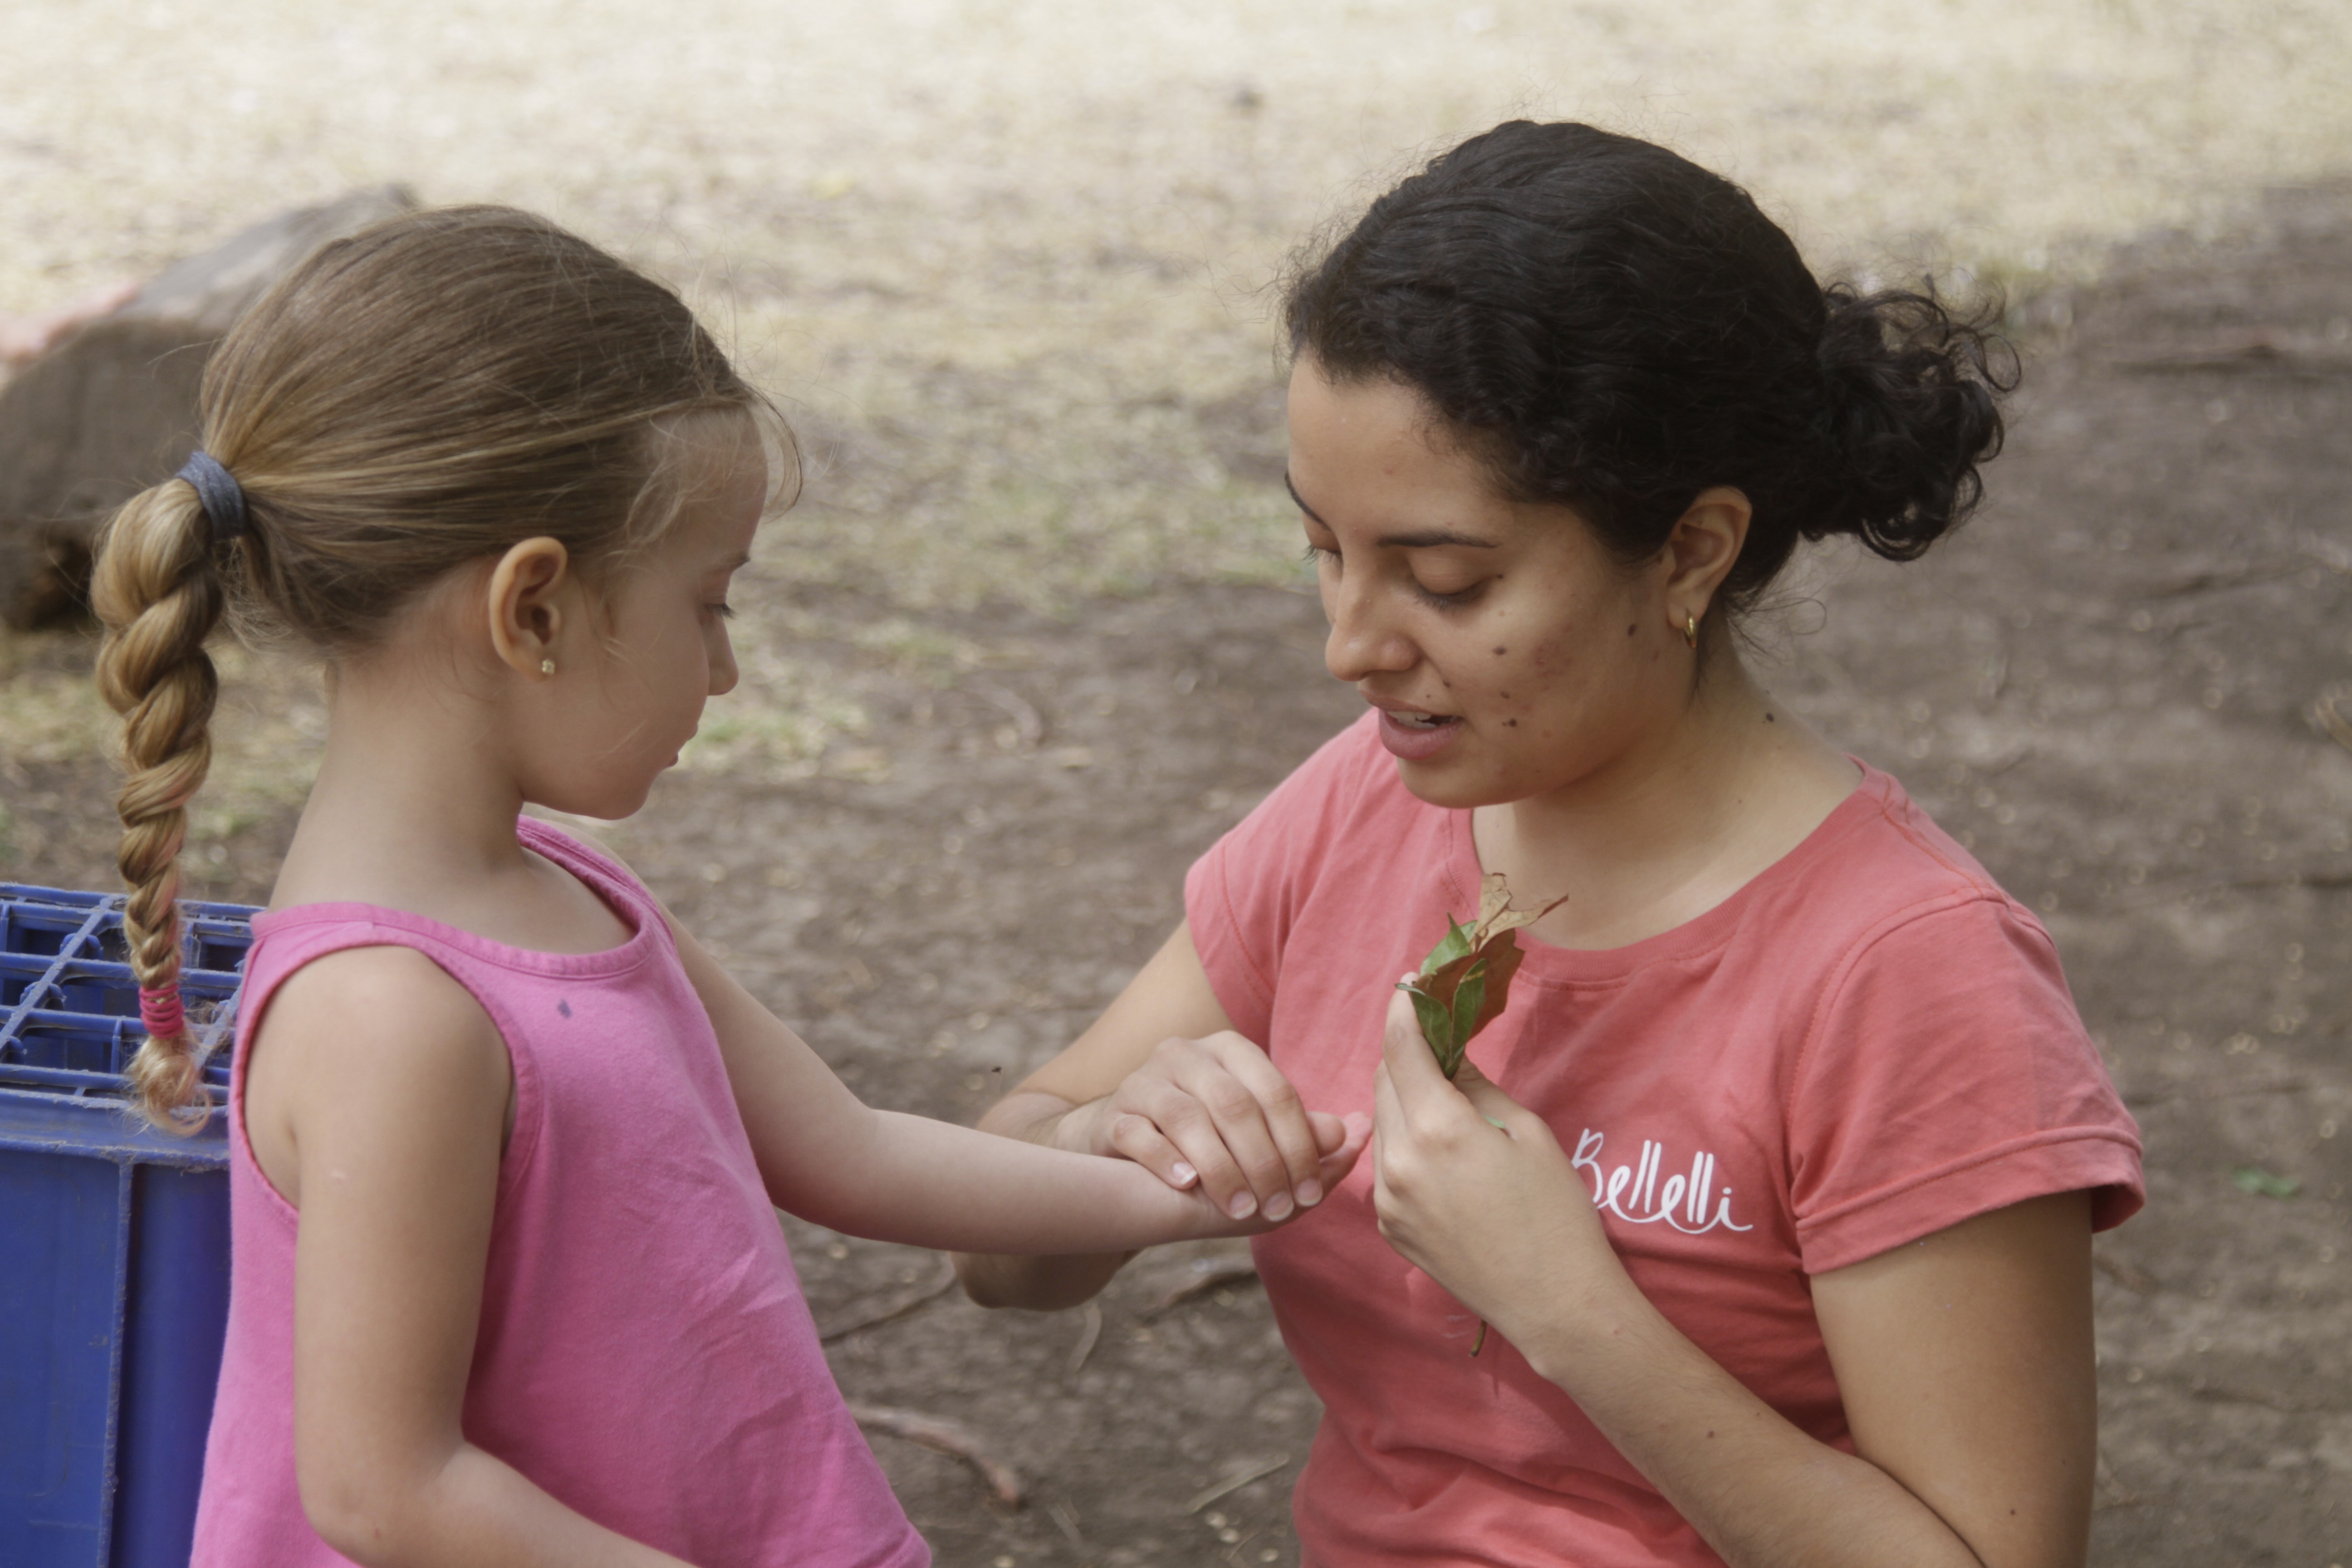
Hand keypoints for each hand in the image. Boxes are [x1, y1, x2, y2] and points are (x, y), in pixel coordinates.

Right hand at [1064, 1031, 1369, 1222]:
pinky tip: (1187, 1186)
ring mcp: (1144, 1081)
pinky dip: (1166, 1160)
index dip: (1299, 1144)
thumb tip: (1362, 1128)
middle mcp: (1186, 1054)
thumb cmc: (1211, 1147)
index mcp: (1231, 1050)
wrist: (1129, 1152)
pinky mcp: (1113, 1114)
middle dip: (1263, 1162)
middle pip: (1233, 1104)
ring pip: (1186, 1117)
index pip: (1276, 1090)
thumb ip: (1308, 1136)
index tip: (1312, 1193)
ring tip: (1240, 1209)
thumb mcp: (1263, 1141)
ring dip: (1220, 1168)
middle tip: (1280, 1209)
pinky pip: (1139, 1133)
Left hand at [1371, 982, 1620, 1345]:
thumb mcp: (1527, 1133)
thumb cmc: (1555, 1213)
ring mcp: (1386, 1198)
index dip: (1404, 1009)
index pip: (1401, 1047)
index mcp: (1437, 1129)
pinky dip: (1403, 1143)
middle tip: (1432, 1037)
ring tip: (1441, 1096)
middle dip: (1404, 1053)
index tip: (1410, 984)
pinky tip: (1439, 1151)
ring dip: (1402, 1098)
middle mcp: (1398, 1161)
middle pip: (1384, 1081)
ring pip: (1381, 1122)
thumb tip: (1449, 1055)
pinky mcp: (1387, 1225)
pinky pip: (1385, 1165)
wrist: (1552, 1303)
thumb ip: (1477, 1086)